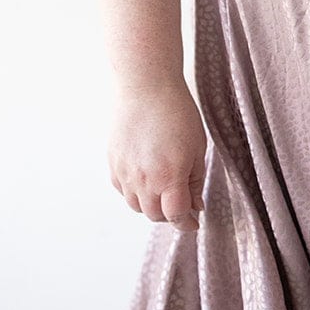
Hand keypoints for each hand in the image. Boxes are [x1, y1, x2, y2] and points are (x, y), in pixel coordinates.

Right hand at [107, 79, 207, 231]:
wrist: (145, 87)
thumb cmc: (176, 113)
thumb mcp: (197, 149)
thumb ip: (195, 182)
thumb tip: (196, 206)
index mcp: (168, 177)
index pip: (176, 216)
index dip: (186, 223)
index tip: (193, 222)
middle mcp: (143, 180)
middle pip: (154, 215)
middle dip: (170, 215)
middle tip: (181, 205)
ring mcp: (124, 173)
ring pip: (136, 206)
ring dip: (151, 205)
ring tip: (163, 191)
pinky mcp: (113, 163)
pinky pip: (123, 190)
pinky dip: (135, 192)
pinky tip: (146, 179)